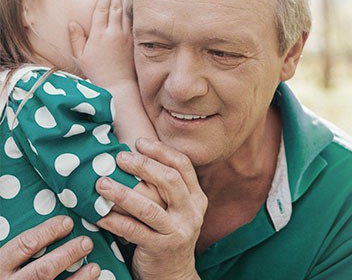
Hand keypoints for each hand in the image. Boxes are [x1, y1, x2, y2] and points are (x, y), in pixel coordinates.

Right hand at [0, 216, 100, 279]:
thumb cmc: (6, 272)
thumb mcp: (4, 257)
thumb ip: (20, 244)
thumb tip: (43, 215)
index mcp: (0, 265)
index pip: (25, 244)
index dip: (48, 231)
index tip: (68, 222)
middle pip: (43, 269)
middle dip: (67, 255)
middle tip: (86, 242)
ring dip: (78, 278)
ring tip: (94, 267)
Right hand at [69, 0, 135, 87]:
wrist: (118, 84)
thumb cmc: (97, 72)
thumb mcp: (81, 56)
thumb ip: (76, 38)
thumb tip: (73, 23)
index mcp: (99, 34)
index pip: (101, 9)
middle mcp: (114, 32)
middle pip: (115, 7)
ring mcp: (125, 36)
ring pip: (124, 13)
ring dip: (123, 0)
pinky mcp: (133, 42)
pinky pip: (131, 23)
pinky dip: (130, 12)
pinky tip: (130, 7)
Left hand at [96, 138, 205, 279]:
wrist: (173, 274)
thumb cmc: (167, 234)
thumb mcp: (176, 209)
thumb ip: (164, 188)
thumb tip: (133, 155)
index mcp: (196, 197)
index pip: (183, 166)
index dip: (161, 151)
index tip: (139, 142)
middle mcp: (191, 212)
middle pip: (169, 180)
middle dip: (143, 166)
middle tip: (118, 158)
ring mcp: (178, 231)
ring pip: (149, 207)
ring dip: (122, 193)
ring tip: (101, 183)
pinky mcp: (162, 248)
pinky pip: (134, 231)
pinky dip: (114, 221)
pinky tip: (98, 215)